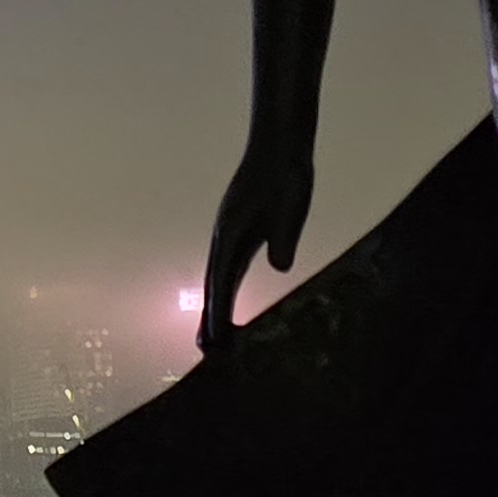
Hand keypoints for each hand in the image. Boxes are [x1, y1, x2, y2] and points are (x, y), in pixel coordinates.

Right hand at [200, 121, 314, 351]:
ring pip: (218, 274)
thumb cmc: (287, 176)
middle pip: (213, 283)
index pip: (222, 281)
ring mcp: (228, 230)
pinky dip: (224, 285)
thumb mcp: (290, 207)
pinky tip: (227, 294)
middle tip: (206, 351)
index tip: (214, 341)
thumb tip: (280, 266)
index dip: (218, 313)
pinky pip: (228, 263)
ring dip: (214, 303)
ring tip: (210, 333)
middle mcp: (223, 234)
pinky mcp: (238, 227)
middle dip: (209, 316)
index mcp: (232, 232)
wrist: (280, 145)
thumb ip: (284, 236)